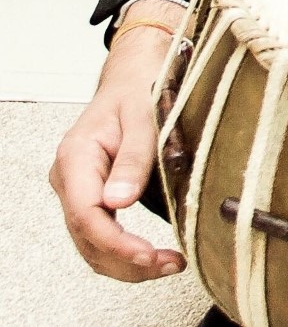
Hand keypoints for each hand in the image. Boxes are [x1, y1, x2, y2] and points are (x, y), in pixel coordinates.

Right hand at [49, 2, 187, 281]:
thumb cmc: (139, 85)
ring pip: (93, 243)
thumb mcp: (144, 114)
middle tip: (169, 265)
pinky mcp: (95, 193)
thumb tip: (119, 202)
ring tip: (169, 264)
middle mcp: (71, 177)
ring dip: (127, 262)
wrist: (136, 70)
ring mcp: (81, 188)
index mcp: (76, 157)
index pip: (86, 214)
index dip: (116, 242)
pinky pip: (102, 232)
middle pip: (88, 238)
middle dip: (126, 261)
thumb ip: (134, 156)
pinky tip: (154, 255)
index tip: (148, 255)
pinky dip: (126, 250)